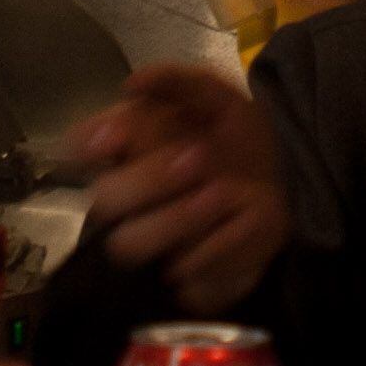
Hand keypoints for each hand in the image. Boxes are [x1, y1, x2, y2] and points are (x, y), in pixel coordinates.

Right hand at [69, 63, 289, 314]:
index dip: (84, 148)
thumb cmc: (239, 139)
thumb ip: (179, 82)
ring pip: (130, 243)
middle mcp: (131, 200)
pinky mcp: (192, 282)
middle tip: (197, 157)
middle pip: (104, 200)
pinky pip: (188, 282)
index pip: (77, 151)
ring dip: (175, 217)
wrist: (288, 187)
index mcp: (127, 152)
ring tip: (222, 191)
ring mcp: (158, 244)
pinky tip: (246, 219)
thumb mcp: (220, 98)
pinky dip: (221, 246)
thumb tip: (133, 84)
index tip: (112, 139)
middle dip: (147, 179)